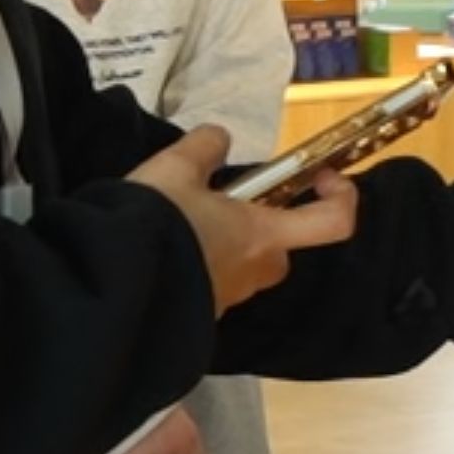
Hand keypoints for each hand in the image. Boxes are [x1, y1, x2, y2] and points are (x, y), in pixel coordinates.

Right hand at [126, 127, 359, 316]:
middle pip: (280, 248)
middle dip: (261, 226)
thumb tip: (219, 138)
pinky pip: (212, 284)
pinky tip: (165, 250)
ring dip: (225, 246)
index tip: (319, 176)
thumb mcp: (175, 168)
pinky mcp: (201, 315)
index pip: (333, 223)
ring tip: (182, 224)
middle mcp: (255, 271)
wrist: (113, 284)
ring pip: (244, 266)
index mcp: (262, 234)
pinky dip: (199, 266)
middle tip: (222, 203)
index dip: (340, 197)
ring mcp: (228, 298)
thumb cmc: (157, 222)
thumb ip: (204, 147)